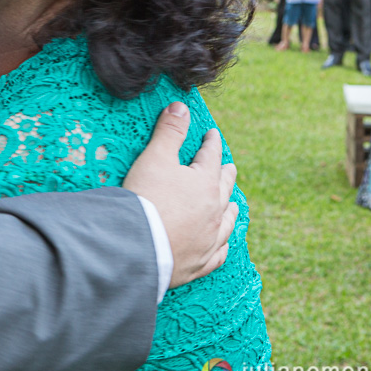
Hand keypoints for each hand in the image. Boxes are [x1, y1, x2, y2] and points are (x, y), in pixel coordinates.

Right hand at [122, 103, 237, 288]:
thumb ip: (170, 131)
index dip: (211, 143)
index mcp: (205, 184)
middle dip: (226, 175)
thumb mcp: (155, 157)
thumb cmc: (146, 198)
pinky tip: (223, 245)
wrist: (136, 246)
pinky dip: (222, 247)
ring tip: (233, 204)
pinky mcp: (199, 263)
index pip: (211, 157)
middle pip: (224, 188)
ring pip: (227, 222)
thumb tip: (181, 107)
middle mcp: (214, 212)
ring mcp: (209, 239)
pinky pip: (218, 254)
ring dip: (230, 210)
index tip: (213, 136)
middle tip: (229, 167)